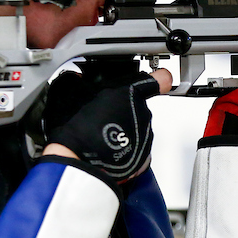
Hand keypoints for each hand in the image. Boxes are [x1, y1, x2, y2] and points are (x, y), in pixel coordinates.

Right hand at [41, 64, 171, 181]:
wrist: (77, 158)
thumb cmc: (77, 125)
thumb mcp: (76, 93)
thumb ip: (85, 84)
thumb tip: (81, 80)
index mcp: (131, 93)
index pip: (159, 80)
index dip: (160, 79)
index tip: (161, 79)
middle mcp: (143, 114)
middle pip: (140, 109)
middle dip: (126, 113)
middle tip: (105, 120)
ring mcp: (145, 136)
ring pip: (138, 130)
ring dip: (125, 133)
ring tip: (104, 137)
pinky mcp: (143, 157)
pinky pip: (138, 151)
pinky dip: (127, 152)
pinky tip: (110, 151)